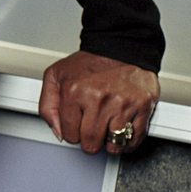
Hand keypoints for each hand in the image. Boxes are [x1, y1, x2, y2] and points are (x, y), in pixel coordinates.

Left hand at [39, 51, 158, 154]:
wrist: (120, 46)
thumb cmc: (89, 63)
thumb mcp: (55, 76)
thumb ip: (47, 105)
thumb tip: (58, 133)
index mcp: (74, 92)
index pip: (69, 135)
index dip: (72, 134)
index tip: (76, 126)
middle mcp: (98, 99)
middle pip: (91, 143)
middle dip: (89, 141)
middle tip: (91, 129)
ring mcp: (122, 103)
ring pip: (113, 145)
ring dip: (109, 142)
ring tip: (107, 129)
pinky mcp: (142, 106)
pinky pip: (135, 139)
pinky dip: (128, 142)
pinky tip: (122, 133)